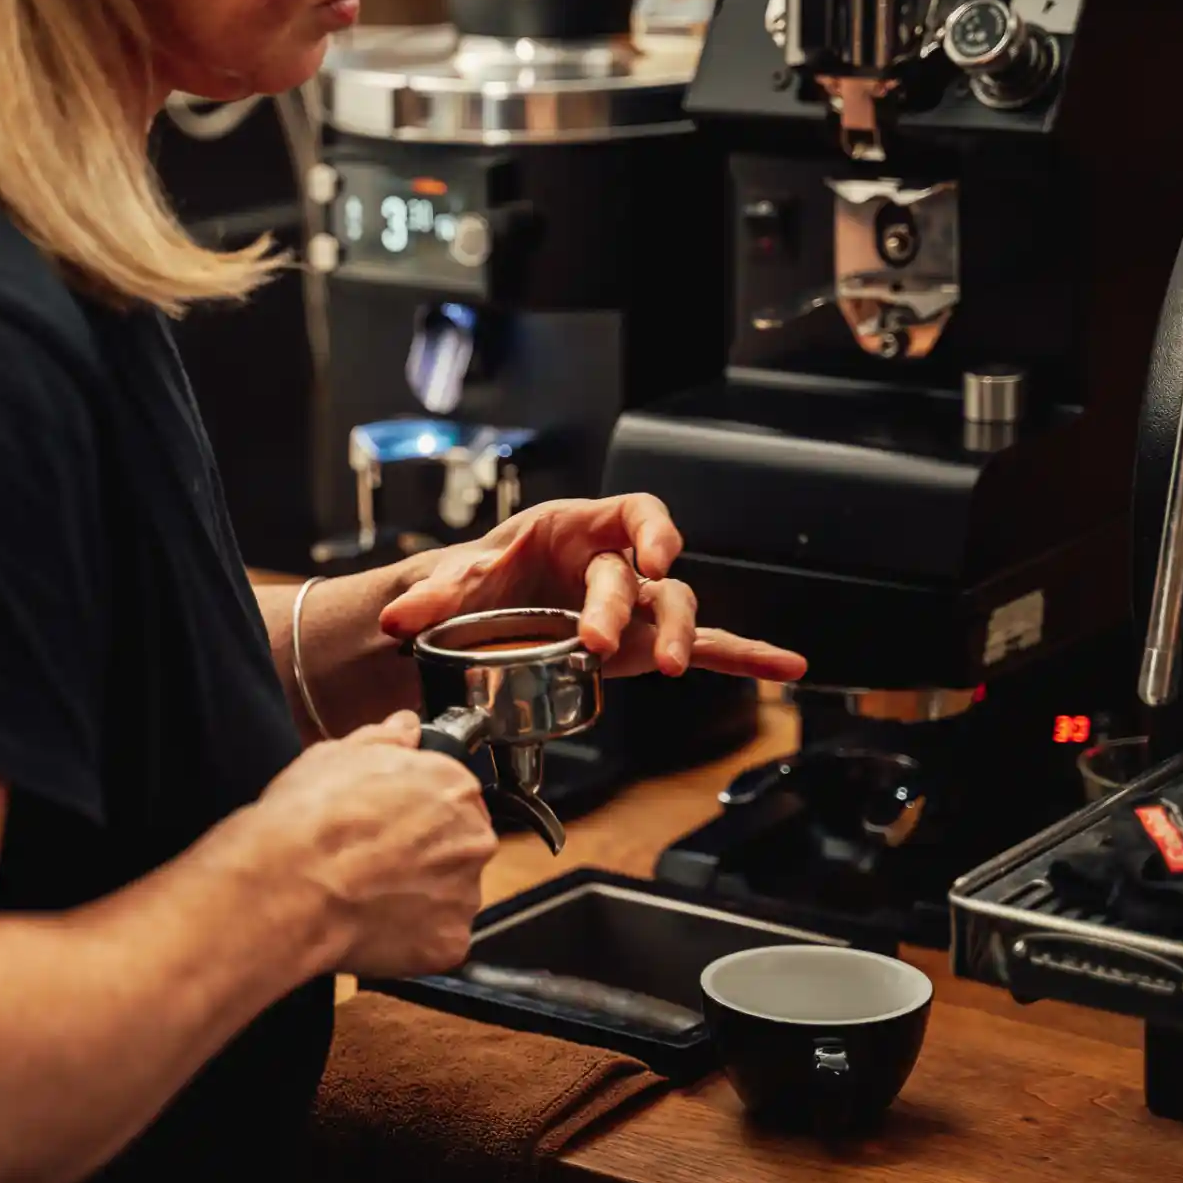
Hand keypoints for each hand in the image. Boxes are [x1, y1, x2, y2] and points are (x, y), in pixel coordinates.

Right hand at [255, 711, 496, 977]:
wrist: (289, 884)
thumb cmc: (309, 818)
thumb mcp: (335, 755)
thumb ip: (383, 740)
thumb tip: (404, 727)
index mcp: (453, 786)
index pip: (454, 796)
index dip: (418, 811)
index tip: (391, 822)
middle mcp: (471, 838)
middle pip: (459, 847)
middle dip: (426, 854)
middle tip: (376, 861)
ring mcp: (463, 895)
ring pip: (450, 895)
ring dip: (420, 897)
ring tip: (368, 895)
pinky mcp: (449, 942)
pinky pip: (437, 941)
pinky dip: (412, 938)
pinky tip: (373, 925)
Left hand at [378, 495, 808, 681]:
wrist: (484, 613)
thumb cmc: (486, 580)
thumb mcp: (458, 582)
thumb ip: (431, 596)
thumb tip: (396, 616)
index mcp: (582, 529)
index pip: (636, 513)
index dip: (649, 530)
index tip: (647, 556)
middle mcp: (619, 564)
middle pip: (643, 579)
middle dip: (624, 607)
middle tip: (597, 641)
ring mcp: (636, 608)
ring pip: (676, 612)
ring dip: (680, 639)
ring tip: (672, 669)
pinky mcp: (643, 646)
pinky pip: (705, 647)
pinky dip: (745, 657)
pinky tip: (786, 667)